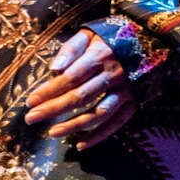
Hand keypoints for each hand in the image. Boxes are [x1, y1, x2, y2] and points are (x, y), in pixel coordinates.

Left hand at [24, 28, 137, 146]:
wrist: (149, 40)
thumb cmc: (110, 38)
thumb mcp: (89, 34)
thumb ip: (71, 49)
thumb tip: (55, 68)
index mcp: (99, 56)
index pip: (70, 77)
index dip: (49, 90)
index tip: (30, 101)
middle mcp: (112, 75)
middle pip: (80, 96)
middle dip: (53, 109)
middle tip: (30, 119)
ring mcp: (125, 91)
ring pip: (97, 113)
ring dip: (74, 125)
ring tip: (51, 133)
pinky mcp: (134, 103)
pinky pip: (116, 123)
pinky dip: (99, 136)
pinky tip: (80, 144)